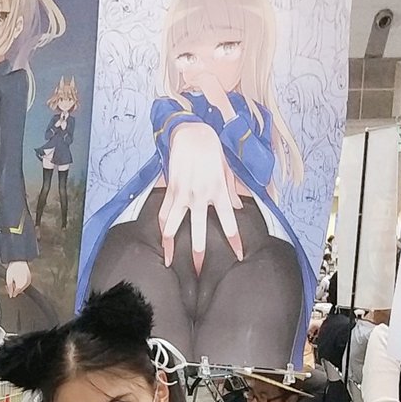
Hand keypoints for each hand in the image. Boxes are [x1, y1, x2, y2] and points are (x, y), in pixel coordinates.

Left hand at [6, 261, 30, 297]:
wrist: (19, 260)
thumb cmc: (13, 268)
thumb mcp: (8, 278)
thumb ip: (9, 288)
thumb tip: (11, 295)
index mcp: (21, 284)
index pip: (16, 292)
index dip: (12, 293)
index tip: (9, 292)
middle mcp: (26, 283)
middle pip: (20, 290)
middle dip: (14, 289)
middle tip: (10, 285)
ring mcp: (29, 281)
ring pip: (22, 288)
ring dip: (18, 286)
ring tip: (13, 281)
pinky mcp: (29, 278)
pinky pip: (25, 284)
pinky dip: (21, 284)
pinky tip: (17, 279)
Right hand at [159, 122, 243, 274]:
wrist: (191, 130)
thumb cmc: (212, 148)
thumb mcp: (227, 169)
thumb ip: (232, 190)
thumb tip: (238, 208)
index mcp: (218, 191)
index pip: (229, 222)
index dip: (234, 241)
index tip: (238, 256)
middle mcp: (200, 196)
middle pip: (197, 231)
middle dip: (198, 253)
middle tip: (199, 271)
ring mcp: (183, 194)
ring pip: (172, 226)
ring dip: (170, 245)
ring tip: (169, 262)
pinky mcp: (170, 189)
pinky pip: (163, 213)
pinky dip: (161, 228)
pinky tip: (162, 241)